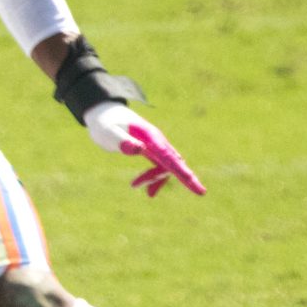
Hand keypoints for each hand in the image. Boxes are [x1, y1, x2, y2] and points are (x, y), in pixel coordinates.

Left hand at [84, 103, 206, 197]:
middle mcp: (157, 140)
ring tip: (134, 185)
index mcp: (150, 136)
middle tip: (201, 192)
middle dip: (186, 177)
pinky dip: (156, 178)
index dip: (181, 171)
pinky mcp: (152, 150)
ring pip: (167, 166)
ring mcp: (156, 145)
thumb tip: (139, 150)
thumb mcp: (109, 133)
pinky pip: (161, 166)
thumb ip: (123, 141)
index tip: (193, 182)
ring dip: (154, 178)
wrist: (104, 114)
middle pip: (175, 162)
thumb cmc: (105, 124)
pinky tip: (148, 192)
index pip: (168, 157)